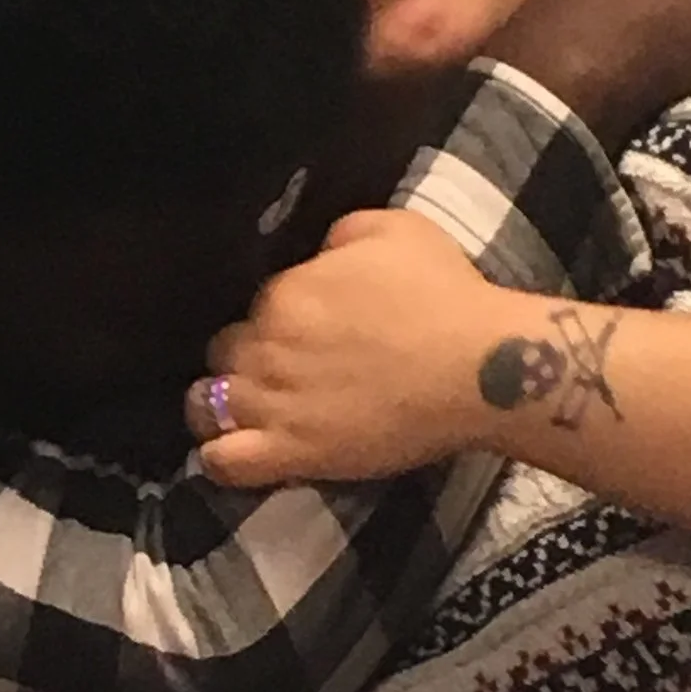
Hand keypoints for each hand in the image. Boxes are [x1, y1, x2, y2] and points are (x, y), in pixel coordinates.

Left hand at [188, 211, 498, 486]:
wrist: (483, 368)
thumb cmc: (446, 294)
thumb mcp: (394, 230)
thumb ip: (340, 236)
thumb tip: (319, 252)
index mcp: (286, 292)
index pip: (256, 303)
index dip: (279, 317)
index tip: (308, 328)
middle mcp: (267, 346)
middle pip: (224, 351)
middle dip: (246, 357)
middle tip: (285, 369)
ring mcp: (274, 404)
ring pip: (207, 406)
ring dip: (219, 405)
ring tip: (247, 412)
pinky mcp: (291, 454)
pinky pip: (223, 461)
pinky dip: (220, 456)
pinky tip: (237, 450)